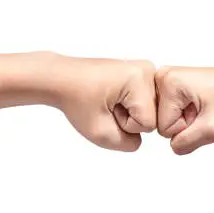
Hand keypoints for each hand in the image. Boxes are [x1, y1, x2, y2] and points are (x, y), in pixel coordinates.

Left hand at [39, 54, 156, 151]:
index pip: (148, 124)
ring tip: (108, 101)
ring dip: (129, 112)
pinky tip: (113, 96)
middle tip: (106, 106)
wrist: (61, 79)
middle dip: (128, 118)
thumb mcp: (101, 134)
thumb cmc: (75, 99)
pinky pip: (145, 102)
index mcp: (139, 78)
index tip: (106, 110)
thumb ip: (130, 144)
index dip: (125, 125)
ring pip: (149, 109)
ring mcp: (145, 69)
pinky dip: (129, 105)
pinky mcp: (141, 72)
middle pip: (153, 115)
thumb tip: (144, 136)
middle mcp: (147, 69)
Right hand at [155, 63, 213, 154]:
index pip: (163, 128)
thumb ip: (185, 143)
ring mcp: (167, 78)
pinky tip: (201, 103)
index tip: (204, 114)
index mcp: (168, 82)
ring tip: (204, 106)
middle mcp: (163, 76)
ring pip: (167, 118)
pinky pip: (172, 111)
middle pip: (162, 122)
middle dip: (185, 124)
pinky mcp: (173, 83)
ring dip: (187, 119)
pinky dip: (188, 112)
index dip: (187, 129)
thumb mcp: (211, 129)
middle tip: (205, 110)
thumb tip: (172, 146)